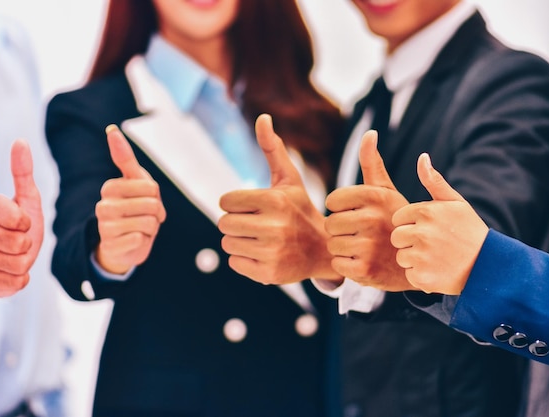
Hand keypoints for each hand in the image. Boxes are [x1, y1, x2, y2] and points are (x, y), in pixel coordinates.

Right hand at [0, 140, 42, 296]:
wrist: (9, 255)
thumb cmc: (19, 224)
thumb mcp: (26, 198)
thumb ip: (23, 172)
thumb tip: (20, 141)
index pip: (17, 218)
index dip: (26, 223)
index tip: (20, 222)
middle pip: (18, 244)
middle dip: (27, 245)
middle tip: (19, 241)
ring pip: (18, 265)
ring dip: (24, 262)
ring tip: (14, 255)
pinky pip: (13, 283)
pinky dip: (19, 279)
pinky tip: (9, 270)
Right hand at [94, 125, 165, 273]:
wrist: (126, 245)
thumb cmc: (134, 209)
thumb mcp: (134, 182)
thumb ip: (124, 157)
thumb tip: (111, 129)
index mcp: (110, 188)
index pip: (151, 187)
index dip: (156, 196)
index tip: (145, 200)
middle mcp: (103, 206)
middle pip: (152, 205)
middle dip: (156, 213)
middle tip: (146, 217)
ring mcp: (104, 228)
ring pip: (148, 223)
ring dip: (151, 228)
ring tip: (140, 228)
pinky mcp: (111, 246)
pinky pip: (140, 239)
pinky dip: (143, 241)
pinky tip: (134, 241)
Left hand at [218, 114, 339, 283]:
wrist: (324, 249)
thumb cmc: (300, 208)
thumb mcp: (289, 179)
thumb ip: (272, 148)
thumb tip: (262, 117)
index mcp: (274, 200)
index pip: (226, 201)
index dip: (235, 203)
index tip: (251, 206)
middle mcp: (274, 227)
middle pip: (224, 223)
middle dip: (235, 222)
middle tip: (255, 223)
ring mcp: (272, 252)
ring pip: (227, 243)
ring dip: (238, 240)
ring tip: (259, 238)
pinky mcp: (270, 273)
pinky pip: (235, 263)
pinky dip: (243, 259)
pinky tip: (262, 253)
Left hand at [325, 130, 413, 290]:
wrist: (424, 260)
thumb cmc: (398, 221)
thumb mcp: (388, 191)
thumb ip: (373, 163)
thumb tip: (369, 133)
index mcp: (374, 196)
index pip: (333, 200)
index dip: (341, 209)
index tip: (357, 214)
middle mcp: (371, 219)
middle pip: (330, 223)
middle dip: (340, 230)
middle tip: (360, 234)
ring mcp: (369, 246)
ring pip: (332, 245)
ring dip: (343, 249)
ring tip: (363, 248)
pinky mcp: (366, 270)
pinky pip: (338, 265)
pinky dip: (347, 267)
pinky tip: (364, 262)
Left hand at [391, 153, 487, 293]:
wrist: (489, 266)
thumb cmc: (469, 231)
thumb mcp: (455, 202)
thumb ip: (434, 181)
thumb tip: (422, 157)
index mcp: (426, 212)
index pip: (398, 218)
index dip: (412, 224)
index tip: (429, 229)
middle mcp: (422, 233)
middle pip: (397, 237)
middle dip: (409, 242)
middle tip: (433, 245)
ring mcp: (422, 256)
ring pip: (401, 257)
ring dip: (414, 260)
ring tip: (437, 258)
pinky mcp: (422, 277)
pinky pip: (409, 275)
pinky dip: (421, 276)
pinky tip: (438, 271)